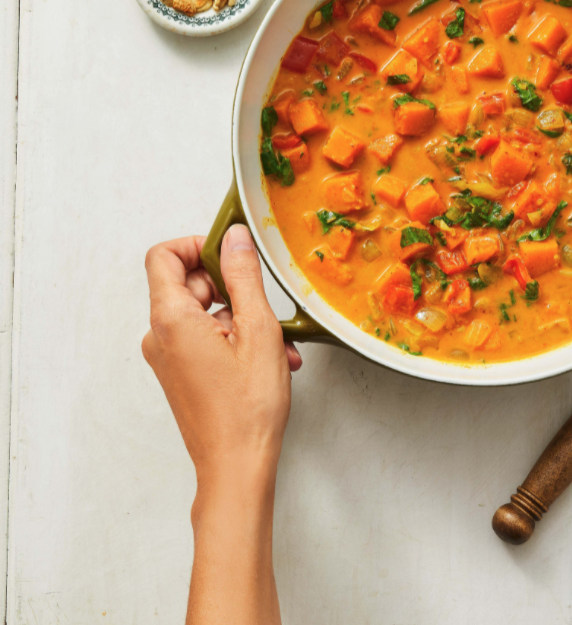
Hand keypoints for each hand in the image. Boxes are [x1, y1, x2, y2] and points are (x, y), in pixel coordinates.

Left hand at [142, 226, 300, 486]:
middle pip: (186, 283)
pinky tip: (267, 359)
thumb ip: (243, 275)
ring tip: (277, 343)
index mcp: (171, 319)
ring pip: (203, 313)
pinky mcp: (180, 373)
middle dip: (231, 287)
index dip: (198, 245)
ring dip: (242, 318)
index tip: (231, 252)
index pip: (164, 255)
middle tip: (263, 302)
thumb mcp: (257, 327)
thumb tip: (235, 238)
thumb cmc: (247, 408)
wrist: (236, 467)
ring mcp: (168, 357)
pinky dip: (235, 339)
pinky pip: (204, 338)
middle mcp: (160, 336)